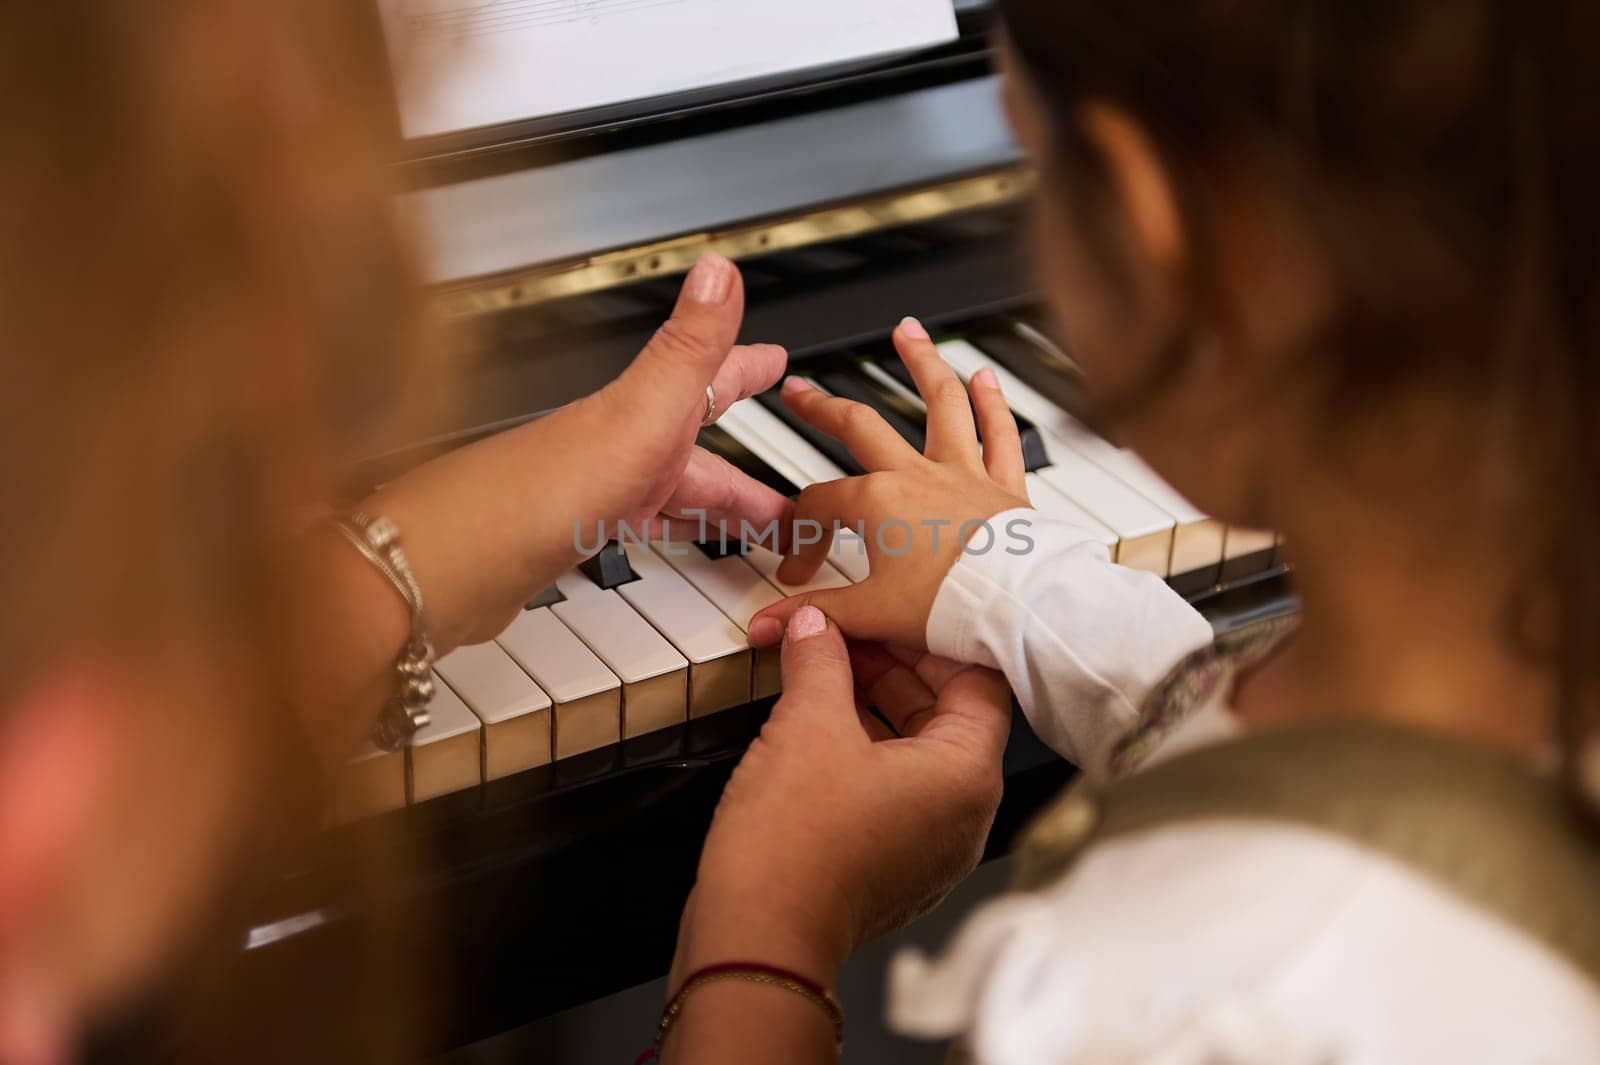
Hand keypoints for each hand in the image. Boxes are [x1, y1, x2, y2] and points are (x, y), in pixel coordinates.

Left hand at [370, 253, 791, 646]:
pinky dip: (667, 534)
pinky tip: (665, 545)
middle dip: (748, 463)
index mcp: (641, 413)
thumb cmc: (535, 493)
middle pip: (700, 451)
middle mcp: (619, 444)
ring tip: (755, 524)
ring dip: (716, 505)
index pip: (708, 379)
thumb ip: (684, 347)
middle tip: (787, 477)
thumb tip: (721, 267)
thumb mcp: (636, 415)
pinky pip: (639, 529)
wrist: (450, 563)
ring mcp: (595, 490)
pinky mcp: (571, 537)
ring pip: (674, 493)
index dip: (747, 368)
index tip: (777, 358)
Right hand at [672, 606, 1011, 990]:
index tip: (889, 616)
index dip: (929, 638)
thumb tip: (815, 628)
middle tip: (843, 636)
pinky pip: (891, 790)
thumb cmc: (795, 850)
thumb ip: (819, 662)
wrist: (759, 937)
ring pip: (914, 753)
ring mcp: (929, 846)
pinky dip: (861, 751)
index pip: (978, 681)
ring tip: (819, 673)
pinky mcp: (893, 865)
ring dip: (870, 707)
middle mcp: (962, 815)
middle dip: (891, 669)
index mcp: (966, 775)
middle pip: (946, 715)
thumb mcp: (807, 725)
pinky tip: (813, 724)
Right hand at [747, 318, 1031, 650]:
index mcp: (878, 503)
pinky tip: (983, 377)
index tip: (800, 572)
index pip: (819, 507)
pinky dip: (992, 403)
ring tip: (908, 333)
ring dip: (922, 363)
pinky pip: (998, 434)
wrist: (1020, 608)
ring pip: (940, 403)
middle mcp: (918, 477)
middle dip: (822, 406)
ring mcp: (962, 475)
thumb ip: (818, 614)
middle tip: (799, 390)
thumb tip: (771, 624)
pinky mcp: (1004, 486)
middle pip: (860, 426)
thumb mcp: (871, 614)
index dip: (800, 537)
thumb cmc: (955, 608)